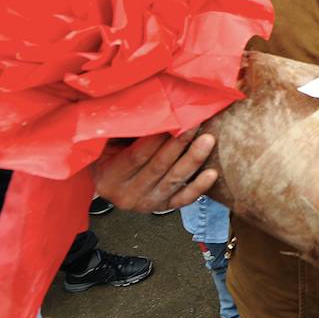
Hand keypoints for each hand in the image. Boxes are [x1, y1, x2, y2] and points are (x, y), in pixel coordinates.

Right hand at [90, 128, 217, 212]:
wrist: (108, 183)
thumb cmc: (107, 154)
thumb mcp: (105, 144)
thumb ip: (123, 132)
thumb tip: (149, 109)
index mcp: (109, 178)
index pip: (136, 156)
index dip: (156, 138)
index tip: (173, 117)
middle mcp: (127, 195)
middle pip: (158, 167)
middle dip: (179, 144)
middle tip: (196, 123)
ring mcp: (146, 204)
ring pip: (174, 181)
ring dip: (193, 159)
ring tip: (208, 140)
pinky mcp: (163, 208)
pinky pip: (183, 199)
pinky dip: (199, 187)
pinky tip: (212, 173)